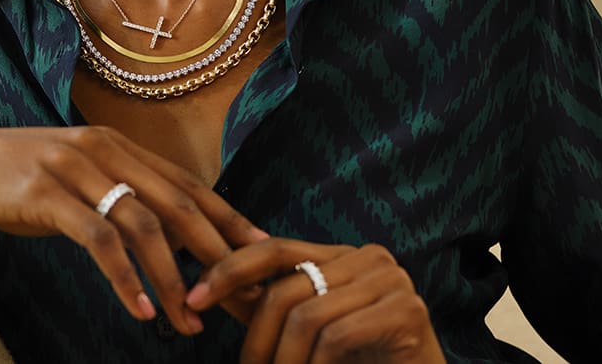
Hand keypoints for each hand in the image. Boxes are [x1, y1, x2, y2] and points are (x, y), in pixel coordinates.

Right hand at [0, 125, 266, 335]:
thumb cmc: (3, 177)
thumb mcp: (67, 178)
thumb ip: (110, 195)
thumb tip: (155, 235)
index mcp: (115, 144)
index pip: (187, 185)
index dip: (229, 221)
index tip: (263, 257)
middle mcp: (103, 148)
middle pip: (179, 204)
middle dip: (217, 255)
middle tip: (243, 299)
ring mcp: (74, 167)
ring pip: (144, 225)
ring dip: (173, 279)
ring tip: (190, 323)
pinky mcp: (44, 192)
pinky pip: (99, 239)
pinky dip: (126, 278)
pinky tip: (141, 310)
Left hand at [185, 238, 444, 363]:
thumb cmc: (359, 363)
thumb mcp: (302, 331)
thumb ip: (262, 307)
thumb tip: (205, 289)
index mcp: (343, 255)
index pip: (275, 249)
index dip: (230, 269)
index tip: (193, 299)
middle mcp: (369, 257)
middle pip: (287, 288)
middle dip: (256, 338)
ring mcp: (392, 280)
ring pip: (307, 315)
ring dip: (283, 360)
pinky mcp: (407, 310)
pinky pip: (336, 336)